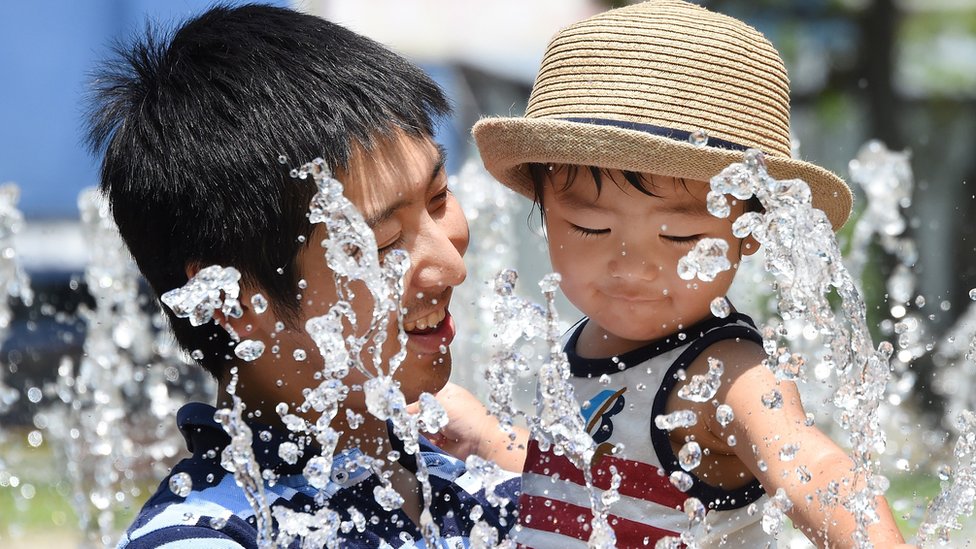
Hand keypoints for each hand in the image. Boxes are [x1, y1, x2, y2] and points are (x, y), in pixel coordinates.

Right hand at [408, 382, 527, 470]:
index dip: (411, 395)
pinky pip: (422, 439)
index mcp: (444, 392)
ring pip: (418, 425)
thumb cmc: (467, 418)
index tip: (397, 400)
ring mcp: (439, 424)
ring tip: (415, 429)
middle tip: (405, 417)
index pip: (422, 390)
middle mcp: (441, 407)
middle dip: (412, 414)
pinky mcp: (437, 440)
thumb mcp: (439, 405)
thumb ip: (416, 407)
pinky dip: (420, 440)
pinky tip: (422, 439)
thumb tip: (398, 410)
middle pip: (417, 409)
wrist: (482, 443)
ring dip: (415, 428)